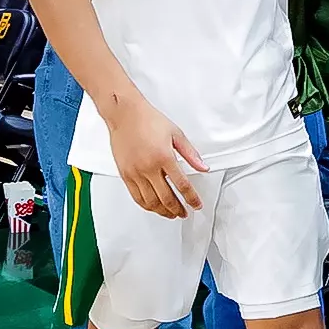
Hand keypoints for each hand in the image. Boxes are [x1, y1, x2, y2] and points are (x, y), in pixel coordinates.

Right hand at [104, 98, 208, 218]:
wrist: (125, 114)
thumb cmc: (148, 120)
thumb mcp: (176, 134)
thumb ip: (191, 154)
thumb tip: (203, 167)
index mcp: (164, 157)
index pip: (182, 185)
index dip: (192, 199)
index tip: (197, 205)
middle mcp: (148, 167)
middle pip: (166, 198)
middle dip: (178, 209)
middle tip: (185, 213)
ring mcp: (135, 173)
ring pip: (151, 201)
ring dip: (163, 211)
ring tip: (171, 214)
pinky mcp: (125, 174)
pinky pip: (137, 197)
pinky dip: (147, 206)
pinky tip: (154, 207)